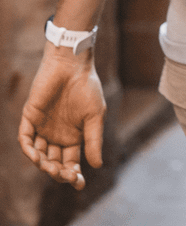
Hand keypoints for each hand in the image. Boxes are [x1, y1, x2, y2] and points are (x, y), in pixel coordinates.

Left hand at [18, 48, 105, 189]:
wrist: (73, 65)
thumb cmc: (87, 87)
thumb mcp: (95, 115)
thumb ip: (93, 139)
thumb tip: (97, 165)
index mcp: (74, 136)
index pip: (71, 162)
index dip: (73, 175)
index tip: (79, 183)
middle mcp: (57, 136)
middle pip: (54, 163)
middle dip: (59, 172)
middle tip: (66, 174)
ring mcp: (42, 128)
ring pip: (39, 155)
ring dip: (43, 165)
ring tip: (50, 167)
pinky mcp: (30, 118)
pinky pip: (25, 139)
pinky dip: (29, 150)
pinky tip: (37, 156)